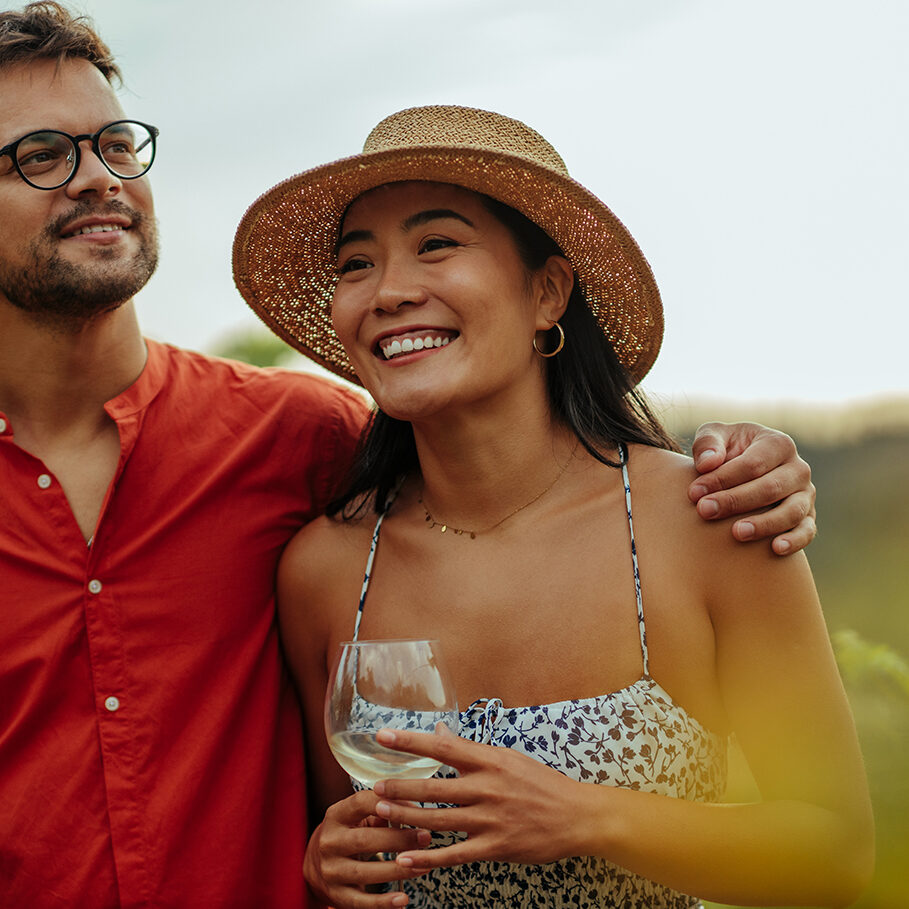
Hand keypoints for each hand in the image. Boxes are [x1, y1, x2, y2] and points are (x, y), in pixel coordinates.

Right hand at [304, 789, 430, 907]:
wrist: (314, 865)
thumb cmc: (347, 833)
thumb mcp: (356, 816)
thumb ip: (381, 810)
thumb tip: (413, 809)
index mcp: (336, 815)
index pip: (361, 803)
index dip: (388, 803)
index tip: (414, 807)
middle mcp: (330, 842)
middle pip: (365, 840)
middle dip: (399, 839)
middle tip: (425, 837)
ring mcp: (331, 870)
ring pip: (366, 872)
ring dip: (397, 870)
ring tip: (423, 866)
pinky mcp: (336, 895)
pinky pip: (361, 902)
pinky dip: (383, 903)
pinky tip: (402, 899)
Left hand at [371, 727, 584, 870]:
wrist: (578, 816)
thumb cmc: (542, 783)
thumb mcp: (508, 758)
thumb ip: (471, 749)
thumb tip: (441, 731)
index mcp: (490, 761)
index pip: (444, 746)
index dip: (411, 741)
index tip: (384, 735)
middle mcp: (488, 787)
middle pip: (435, 786)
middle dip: (401, 786)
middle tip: (375, 785)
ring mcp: (491, 819)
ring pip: (440, 819)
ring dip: (408, 817)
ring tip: (382, 812)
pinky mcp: (496, 847)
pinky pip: (456, 854)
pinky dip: (430, 858)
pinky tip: (407, 858)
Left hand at [688, 421, 815, 554]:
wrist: (740, 469)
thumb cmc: (725, 451)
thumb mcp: (714, 437)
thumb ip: (707, 444)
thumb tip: (707, 463)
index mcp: (778, 444)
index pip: (752, 464)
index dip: (722, 478)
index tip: (694, 492)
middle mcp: (798, 469)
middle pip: (770, 488)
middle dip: (735, 501)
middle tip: (705, 511)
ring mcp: (805, 495)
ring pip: (791, 511)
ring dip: (764, 524)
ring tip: (736, 533)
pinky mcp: (807, 517)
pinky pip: (807, 531)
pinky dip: (795, 541)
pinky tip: (776, 548)